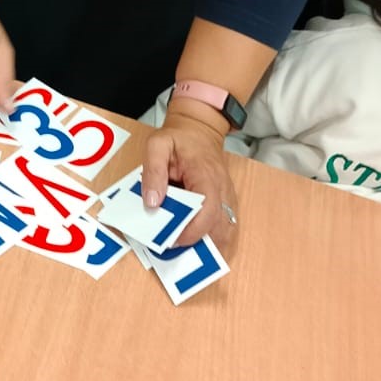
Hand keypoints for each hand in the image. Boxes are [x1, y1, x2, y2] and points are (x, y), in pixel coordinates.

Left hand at [141, 111, 239, 252]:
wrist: (199, 131)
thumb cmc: (178, 138)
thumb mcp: (157, 145)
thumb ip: (153, 172)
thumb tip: (153, 203)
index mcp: (205, 176)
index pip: (208, 210)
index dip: (192, 231)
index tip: (172, 240)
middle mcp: (222, 190)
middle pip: (220, 227)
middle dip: (199, 244)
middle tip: (174, 248)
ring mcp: (227, 198)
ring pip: (226, 232)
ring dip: (207, 245)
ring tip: (183, 249)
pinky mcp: (225, 204)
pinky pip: (224, 228)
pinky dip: (211, 240)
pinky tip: (193, 243)